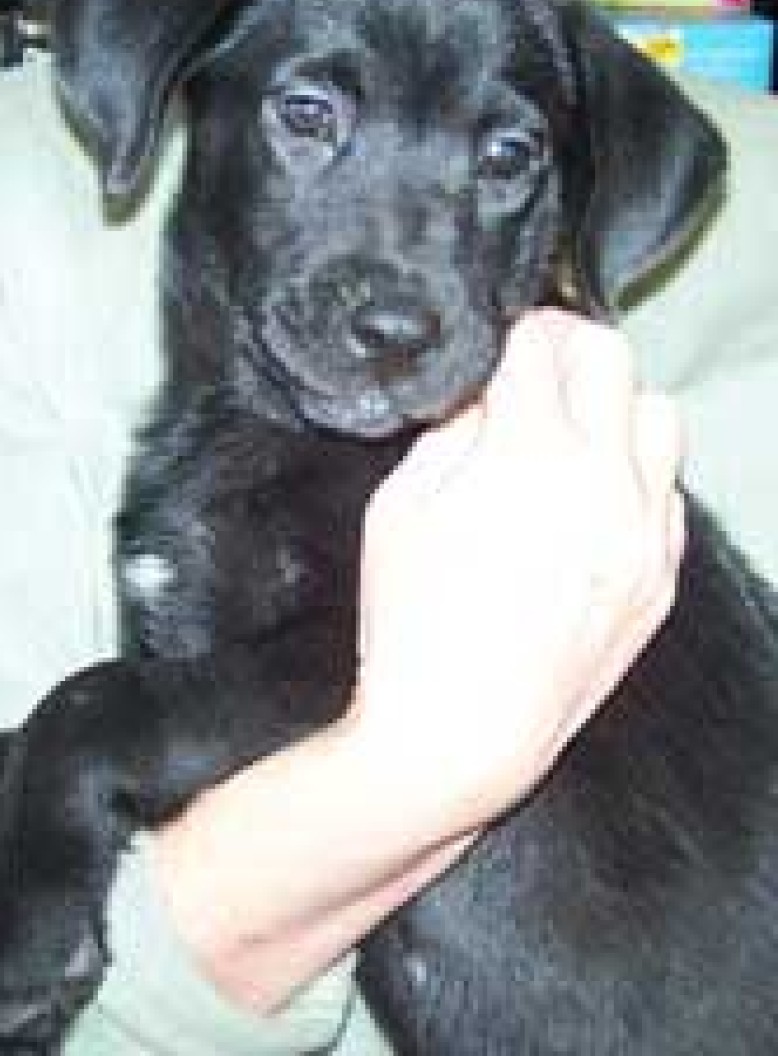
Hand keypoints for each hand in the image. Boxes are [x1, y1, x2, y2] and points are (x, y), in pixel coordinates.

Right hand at [352, 308, 684, 833]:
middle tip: (533, 368)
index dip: (512, 331)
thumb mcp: (397, 508)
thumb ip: (450, 432)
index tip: (499, 341)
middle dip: (568, 347)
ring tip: (569, 433)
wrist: (461, 734)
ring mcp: (643, 535)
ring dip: (614, 405)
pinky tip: (588, 500)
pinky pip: (667, 492)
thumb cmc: (411, 623)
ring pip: (661, 417)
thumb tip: (487, 395)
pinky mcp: (659, 578)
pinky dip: (634, 475)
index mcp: (531, 458)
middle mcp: (605, 485)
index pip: (539, 345)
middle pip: (613, 358)